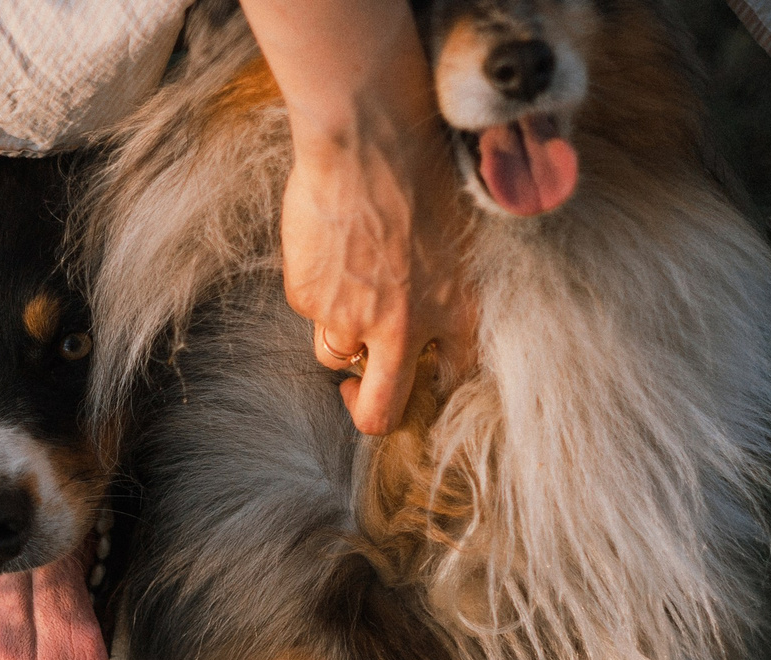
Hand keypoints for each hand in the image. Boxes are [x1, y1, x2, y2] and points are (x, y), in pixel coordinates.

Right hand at [281, 109, 469, 433]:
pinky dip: (315, 285)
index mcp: (457, 312)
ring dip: (339, 332)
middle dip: (365, 409)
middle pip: (380, 412)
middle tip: (357, 391)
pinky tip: (327, 241)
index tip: (415, 375)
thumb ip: (448, 285)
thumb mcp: (462, 235)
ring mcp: (351, 318)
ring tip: (346, 279)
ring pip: (335, 354)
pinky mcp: (308, 297)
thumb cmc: (426, 168)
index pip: (451, 378)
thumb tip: (429, 314)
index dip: (430, 382)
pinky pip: (308, 308)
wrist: (370, 137)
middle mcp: (405, 329)